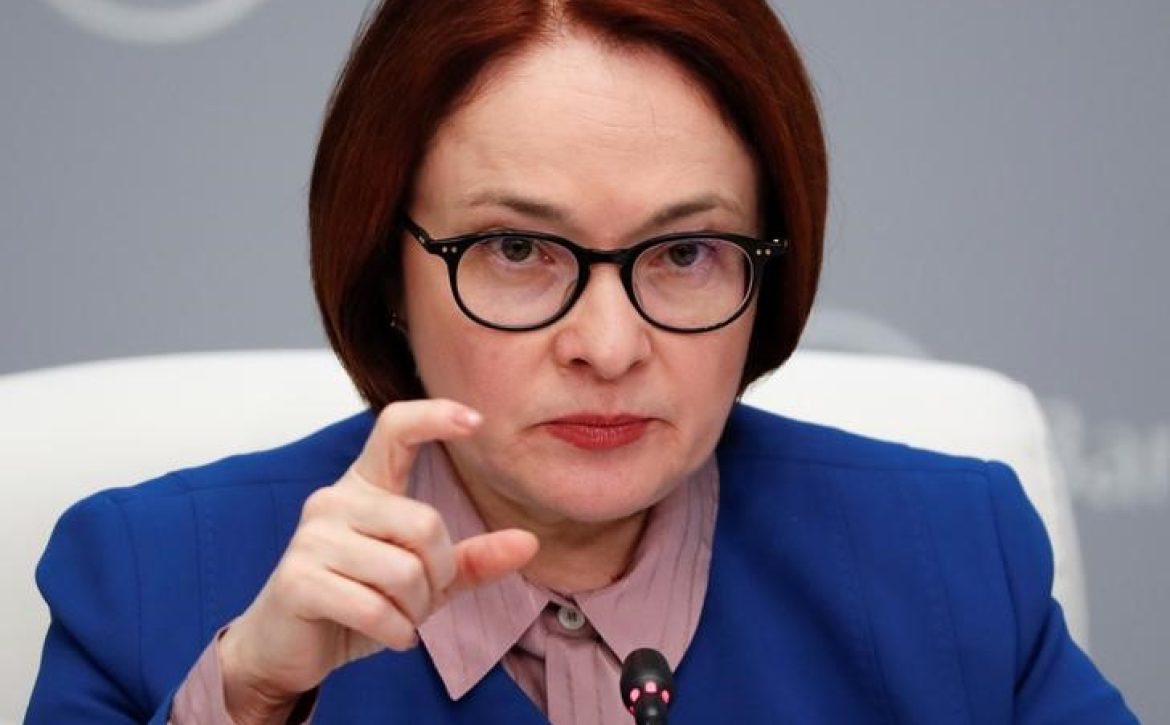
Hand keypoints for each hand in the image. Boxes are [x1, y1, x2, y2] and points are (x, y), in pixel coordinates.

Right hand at [217, 399, 538, 723]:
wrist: (286, 649)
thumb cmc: (355, 603)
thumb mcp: (422, 580)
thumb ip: (471, 560)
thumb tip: (529, 542)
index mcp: (365, 487)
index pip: (395, 427)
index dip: (435, 416)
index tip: (477, 421)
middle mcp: (333, 500)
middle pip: (424, 523)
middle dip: (437, 575)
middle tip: (421, 600)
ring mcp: (311, 538)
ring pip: (403, 571)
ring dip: (415, 610)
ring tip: (399, 618)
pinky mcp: (297, 580)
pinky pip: (374, 607)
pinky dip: (395, 632)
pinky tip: (388, 635)